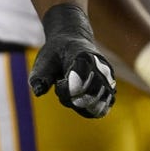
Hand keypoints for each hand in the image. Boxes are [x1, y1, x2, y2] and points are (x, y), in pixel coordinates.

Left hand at [30, 3, 115, 117]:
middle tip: (63, 86)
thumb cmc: (56, 52)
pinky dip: (88, 110)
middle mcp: (102, 68)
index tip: (59, 81)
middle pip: (88, 99)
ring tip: (73, 92)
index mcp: (85, 58)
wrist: (74, 40)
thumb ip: (40, 76)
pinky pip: (103, 108)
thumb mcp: (44, 60)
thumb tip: (38, 92)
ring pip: (97, 107)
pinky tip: (80, 99)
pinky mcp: (111, 87)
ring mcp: (109, 79)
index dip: (63, 90)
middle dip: (70, 100)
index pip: (78, 87)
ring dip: (80, 106)